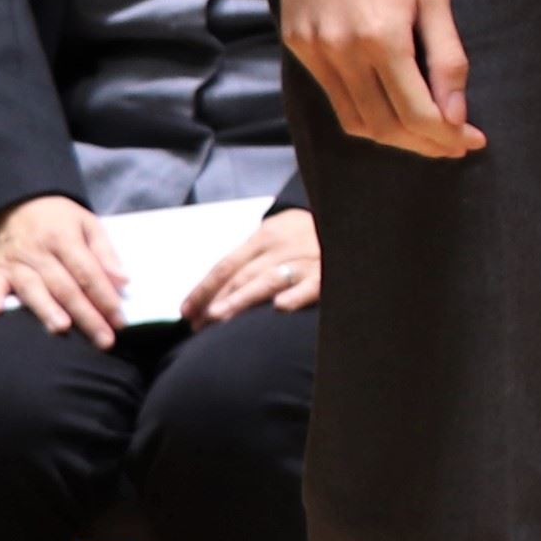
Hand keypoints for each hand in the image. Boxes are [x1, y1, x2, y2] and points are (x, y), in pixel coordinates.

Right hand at [0, 196, 122, 345]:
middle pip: (65, 286)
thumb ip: (105, 253)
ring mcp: (13, 260)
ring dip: (46, 309)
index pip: (88, 272)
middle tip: (103, 339)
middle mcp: (38, 250)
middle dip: (86, 315)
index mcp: (64, 237)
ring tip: (62, 328)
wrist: (15, 203)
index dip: (104, 297)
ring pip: (32, 289)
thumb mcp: (88, 224)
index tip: (119, 321)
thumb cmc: (59, 219)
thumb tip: (123, 281)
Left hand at [182, 207, 322, 323]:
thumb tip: (214, 293)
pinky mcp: (330, 271)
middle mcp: (282, 246)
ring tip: (220, 317)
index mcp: (265, 236)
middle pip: (242, 275)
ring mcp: (306, 258)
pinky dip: (297, 294)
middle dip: (216, 300)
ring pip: (268, 280)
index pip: (226, 265)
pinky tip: (281, 307)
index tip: (186, 312)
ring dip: (242, 299)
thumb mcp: (277, 237)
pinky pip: (312, 284)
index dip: (203, 289)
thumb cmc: (307, 235)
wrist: (354, 215)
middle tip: (197, 325)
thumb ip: (251, 261)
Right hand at [277, 0, 483, 158]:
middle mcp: (341, 50)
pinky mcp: (296, 42)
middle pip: (386, 127)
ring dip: (393, 136)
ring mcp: (313, 49)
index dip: (448, 137)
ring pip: (355, 120)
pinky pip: (332, 95)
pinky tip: (390, 104)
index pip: (418, 115)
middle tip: (454, 144)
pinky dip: (363, 111)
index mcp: (382, 36)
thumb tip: (456, 113)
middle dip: (424, 144)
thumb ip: (446, 56)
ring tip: (426, 132)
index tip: (472, 141)